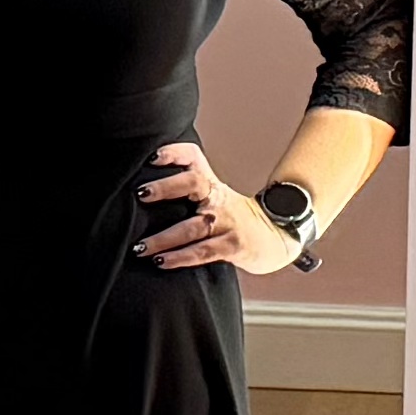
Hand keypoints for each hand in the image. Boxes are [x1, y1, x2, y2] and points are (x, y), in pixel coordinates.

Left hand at [133, 142, 300, 274]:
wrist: (275, 238)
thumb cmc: (235, 220)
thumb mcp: (217, 198)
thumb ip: (188, 193)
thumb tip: (141, 194)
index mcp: (212, 184)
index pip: (194, 158)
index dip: (174, 153)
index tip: (151, 157)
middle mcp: (219, 199)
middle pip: (194, 183)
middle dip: (167, 187)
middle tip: (141, 194)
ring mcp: (227, 222)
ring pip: (192, 227)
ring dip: (163, 238)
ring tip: (140, 247)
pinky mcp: (233, 246)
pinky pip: (203, 252)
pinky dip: (180, 257)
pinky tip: (161, 261)